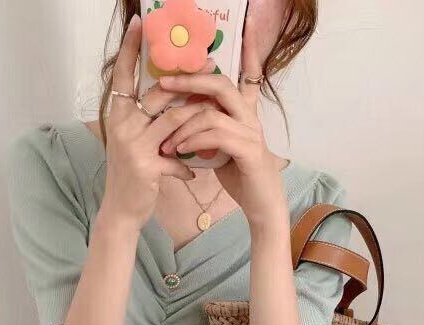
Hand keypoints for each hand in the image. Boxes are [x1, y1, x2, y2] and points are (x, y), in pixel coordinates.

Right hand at [101, 15, 217, 230]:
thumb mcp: (134, 143)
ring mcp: (134, 146)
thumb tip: (169, 97)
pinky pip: (178, 159)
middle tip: (209, 63)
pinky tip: (194, 174)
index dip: (129, 49)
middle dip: (186, 79)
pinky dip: (188, 166)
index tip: (140, 24)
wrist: (121, 212)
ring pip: (174, 119)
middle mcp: (123, 126)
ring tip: (217, 116)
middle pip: (158, 93)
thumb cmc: (131, 176)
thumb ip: (146, 121)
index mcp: (118, 115)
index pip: (123, 75)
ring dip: (198, 118)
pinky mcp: (147, 167)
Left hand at [156, 14, 286, 227]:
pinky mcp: (248, 150)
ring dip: (182, 123)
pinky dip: (192, 140)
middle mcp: (250, 116)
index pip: (249, 73)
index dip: (250, 48)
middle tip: (163, 83)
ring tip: (164, 139)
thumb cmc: (240, 176)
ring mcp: (251, 132)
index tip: (249, 20)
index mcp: (245, 112)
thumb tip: (182, 118)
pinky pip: (215, 135)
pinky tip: (177, 149)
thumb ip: (207, 128)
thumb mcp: (220, 147)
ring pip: (212, 111)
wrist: (261, 205)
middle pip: (221, 84)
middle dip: (190, 81)